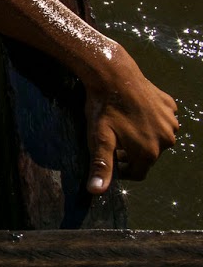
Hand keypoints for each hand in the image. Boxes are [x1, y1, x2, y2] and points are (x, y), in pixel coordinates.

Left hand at [85, 48, 178, 192]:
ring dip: (142, 136)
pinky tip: (134, 110)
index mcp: (150, 152)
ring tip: (122, 124)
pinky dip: (150, 120)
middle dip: (131, 153)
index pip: (137, 174)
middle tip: (113, 138)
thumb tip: (96, 191)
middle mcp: (167, 139)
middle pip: (147, 156)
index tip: (110, 159)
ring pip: (156, 138)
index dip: (121, 170)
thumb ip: (102, 166)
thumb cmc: (105, 109)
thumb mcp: (100, 139)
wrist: (114, 75)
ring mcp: (171, 122)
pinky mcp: (170, 106)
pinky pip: (161, 120)